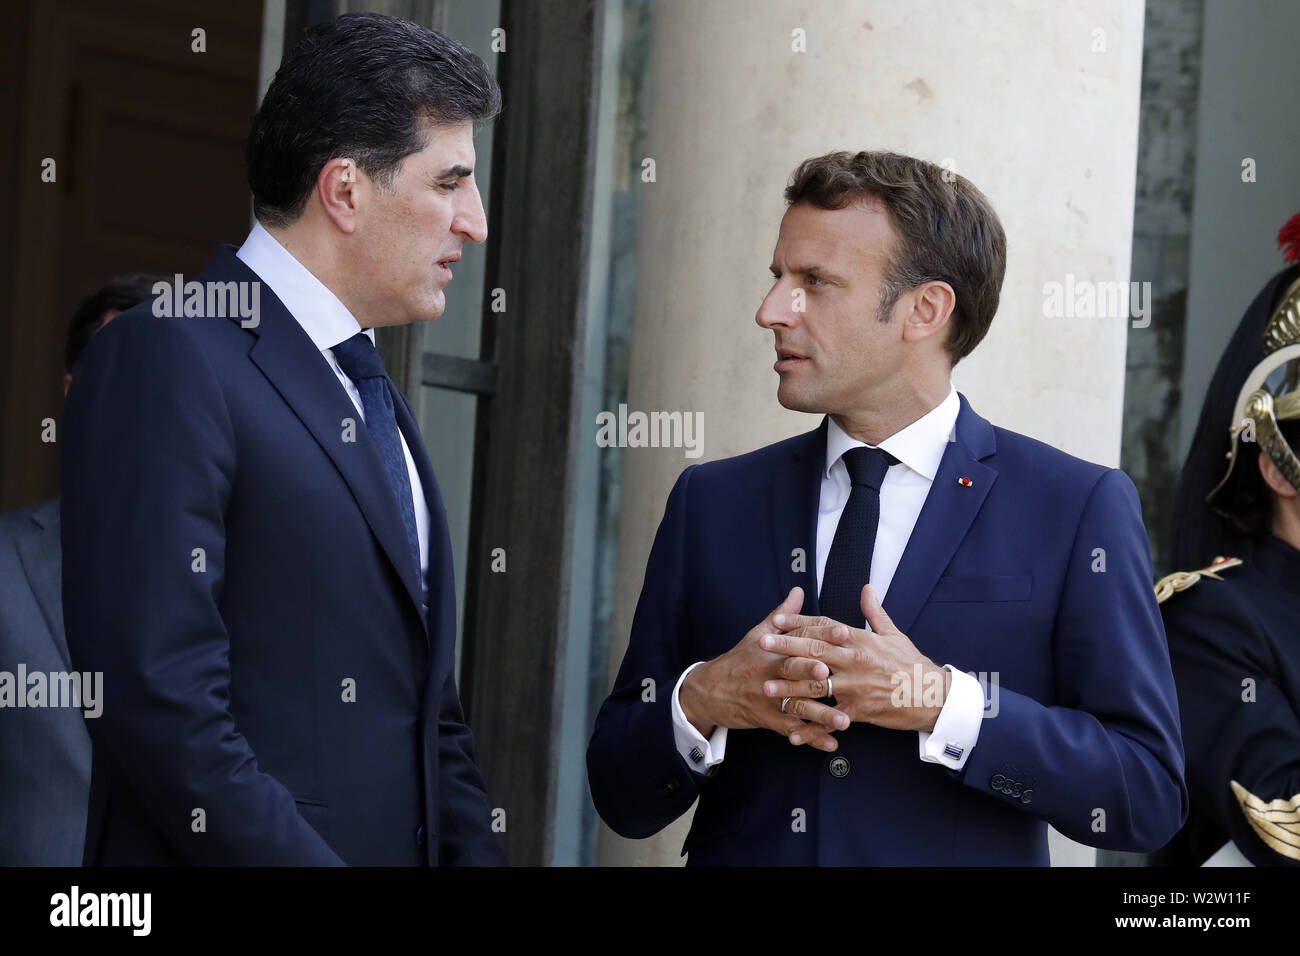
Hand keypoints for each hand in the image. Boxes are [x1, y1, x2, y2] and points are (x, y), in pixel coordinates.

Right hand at [679, 587, 850, 751]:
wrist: (709, 691)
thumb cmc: (739, 661)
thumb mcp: (758, 634)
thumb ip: (783, 615)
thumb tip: (799, 591)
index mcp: (772, 649)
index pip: (799, 638)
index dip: (821, 634)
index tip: (842, 631)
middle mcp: (770, 672)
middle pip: (793, 670)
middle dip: (812, 672)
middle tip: (831, 673)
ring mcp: (769, 697)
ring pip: (797, 704)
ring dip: (821, 714)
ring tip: (844, 720)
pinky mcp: (767, 718)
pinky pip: (792, 729)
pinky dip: (811, 738)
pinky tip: (831, 744)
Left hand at [759, 584, 951, 732]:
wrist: (934, 696)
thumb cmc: (912, 664)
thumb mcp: (894, 634)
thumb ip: (874, 612)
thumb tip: (866, 589)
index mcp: (861, 640)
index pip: (824, 627)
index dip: (799, 622)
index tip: (777, 619)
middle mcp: (855, 661)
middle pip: (814, 652)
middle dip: (786, 647)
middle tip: (761, 643)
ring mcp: (856, 687)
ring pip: (816, 685)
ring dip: (790, 687)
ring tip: (767, 686)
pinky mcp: (859, 711)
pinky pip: (830, 720)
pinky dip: (810, 728)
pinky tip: (792, 732)